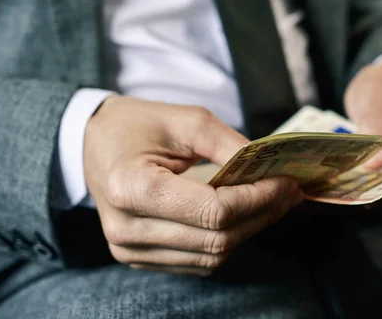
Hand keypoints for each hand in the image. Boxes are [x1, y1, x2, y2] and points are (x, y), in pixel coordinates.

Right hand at [84, 96, 302, 275]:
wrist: (93, 145)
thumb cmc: (137, 126)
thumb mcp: (186, 120)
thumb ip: (228, 145)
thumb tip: (270, 171)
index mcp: (132, 188)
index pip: (213, 211)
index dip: (257, 199)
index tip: (286, 183)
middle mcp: (126, 229)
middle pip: (216, 238)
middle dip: (261, 215)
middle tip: (288, 192)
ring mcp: (130, 249)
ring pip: (211, 255)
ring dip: (248, 230)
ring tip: (272, 203)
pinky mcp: (137, 258)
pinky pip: (197, 261)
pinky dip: (227, 240)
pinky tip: (243, 217)